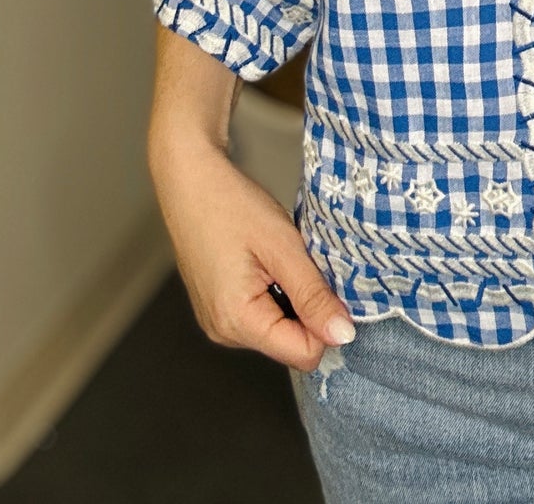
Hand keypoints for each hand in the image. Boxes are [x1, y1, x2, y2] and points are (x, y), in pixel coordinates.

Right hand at [150, 137, 354, 370]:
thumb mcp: (283, 246)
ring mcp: (218, 322)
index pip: (303, 354)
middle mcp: (223, 332)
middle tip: (301, 262)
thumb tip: (343, 336)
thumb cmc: (231, 205)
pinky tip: (268, 261)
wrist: (191, 178)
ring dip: (292, 297)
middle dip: (309, 308)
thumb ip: (313, 295)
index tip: (329, 283)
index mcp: (237, 322)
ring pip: (278, 328)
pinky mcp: (218, 307)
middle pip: (290, 343)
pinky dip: (275, 292)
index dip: (326, 322)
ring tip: (280, 258)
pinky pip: (261, 315)